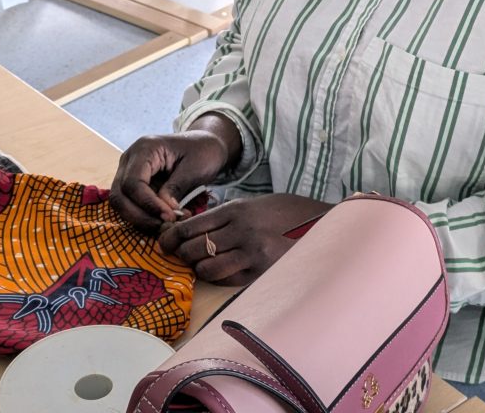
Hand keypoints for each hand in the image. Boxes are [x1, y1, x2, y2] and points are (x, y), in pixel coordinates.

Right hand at [110, 115, 240, 234]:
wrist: (205, 144)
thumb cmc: (203, 151)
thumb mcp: (195, 167)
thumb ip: (176, 187)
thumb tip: (163, 212)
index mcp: (145, 148)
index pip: (133, 182)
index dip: (148, 204)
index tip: (169, 217)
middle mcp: (130, 159)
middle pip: (120, 195)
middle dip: (140, 216)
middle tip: (166, 225)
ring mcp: (128, 171)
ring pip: (121, 203)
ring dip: (141, 219)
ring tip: (168, 224)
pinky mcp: (133, 184)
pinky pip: (130, 204)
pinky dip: (144, 216)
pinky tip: (164, 220)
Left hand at [159, 193, 331, 286]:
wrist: (320, 223)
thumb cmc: (286, 213)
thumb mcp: (254, 205)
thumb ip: (227, 215)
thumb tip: (194, 228)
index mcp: (236, 209)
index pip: (190, 225)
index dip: (171, 237)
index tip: (164, 243)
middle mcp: (240, 230)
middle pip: (193, 248)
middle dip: (182, 255)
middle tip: (180, 257)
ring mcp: (251, 252)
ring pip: (206, 267)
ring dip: (199, 269)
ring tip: (202, 266)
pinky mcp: (261, 272)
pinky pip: (227, 280)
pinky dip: (218, 279)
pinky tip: (221, 273)